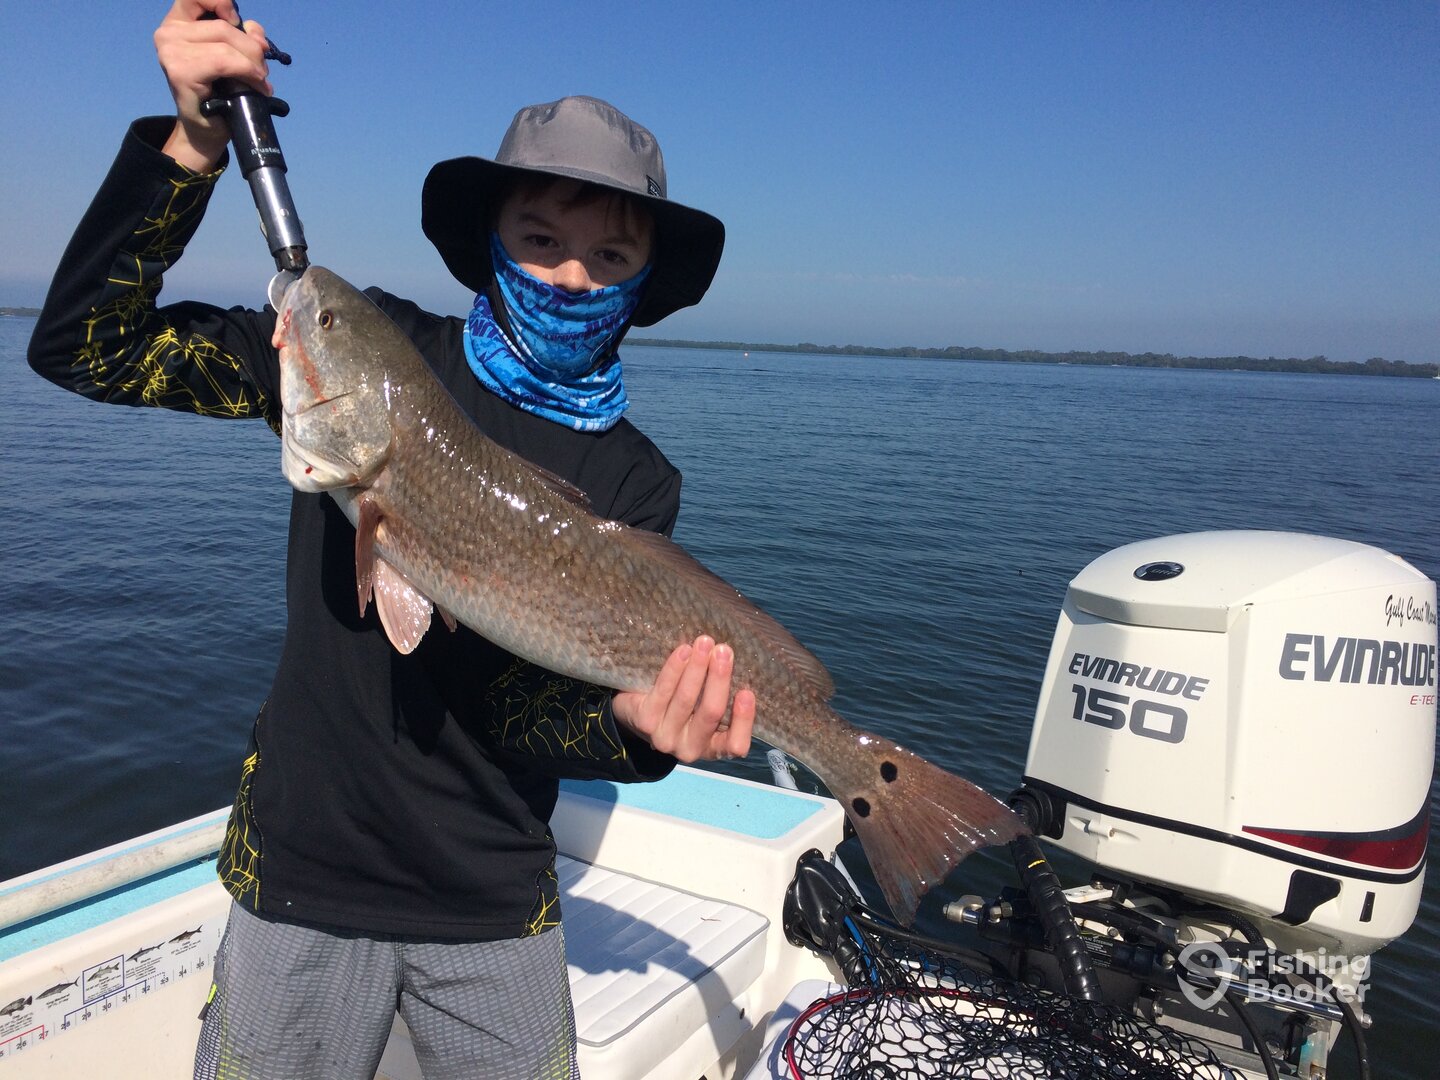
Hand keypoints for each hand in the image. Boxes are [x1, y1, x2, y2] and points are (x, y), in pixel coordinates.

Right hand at [154, 0, 272, 170]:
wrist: (207, 129)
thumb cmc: (220, 92)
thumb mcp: (234, 55)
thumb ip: (245, 35)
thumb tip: (256, 33)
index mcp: (180, 22)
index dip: (224, 3)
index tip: (238, 21)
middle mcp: (169, 33)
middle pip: (225, 26)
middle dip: (253, 50)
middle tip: (262, 72)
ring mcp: (170, 51)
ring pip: (227, 45)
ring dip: (253, 66)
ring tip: (260, 82)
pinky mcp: (180, 71)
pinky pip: (224, 62)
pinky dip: (247, 73)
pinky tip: (257, 87)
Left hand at [612, 637, 755, 763]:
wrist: (635, 714)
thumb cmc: (680, 707)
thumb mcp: (702, 710)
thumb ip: (719, 696)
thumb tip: (733, 660)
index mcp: (712, 747)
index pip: (734, 745)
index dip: (743, 721)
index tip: (747, 692)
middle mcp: (689, 748)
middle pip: (710, 713)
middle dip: (719, 679)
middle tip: (724, 651)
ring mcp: (665, 737)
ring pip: (686, 699)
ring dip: (697, 667)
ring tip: (704, 643)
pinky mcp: (645, 721)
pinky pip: (663, 691)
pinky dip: (675, 668)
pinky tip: (683, 651)